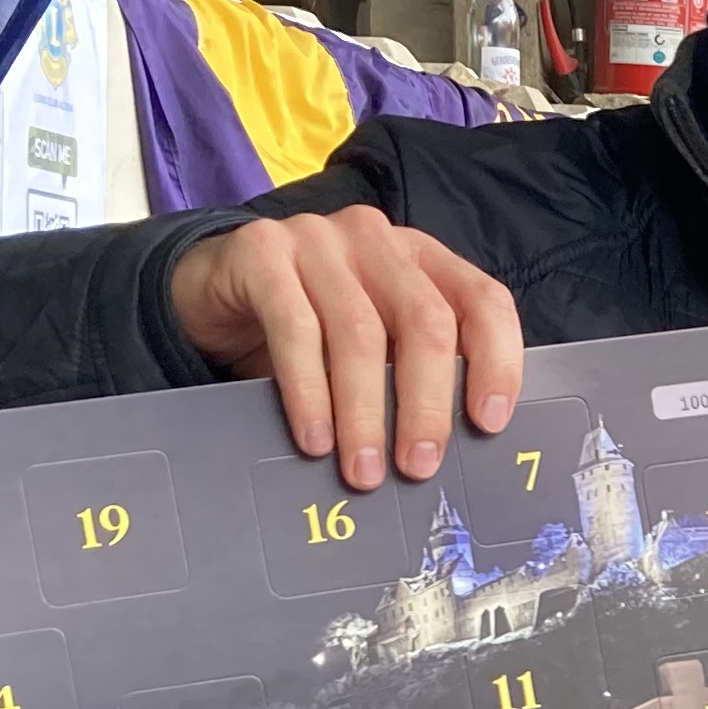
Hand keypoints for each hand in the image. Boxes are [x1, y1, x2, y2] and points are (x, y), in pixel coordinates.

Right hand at [169, 206, 524, 490]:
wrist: (210, 292)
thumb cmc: (308, 329)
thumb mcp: (370, 344)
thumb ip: (410, 374)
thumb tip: (444, 453)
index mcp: (421, 258)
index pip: (482, 300)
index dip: (496, 361)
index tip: (489, 423)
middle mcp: (376, 239)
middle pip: (424, 320)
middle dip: (426, 403)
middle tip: (418, 467)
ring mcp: (318, 239)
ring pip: (359, 331)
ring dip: (364, 412)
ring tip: (362, 470)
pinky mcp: (261, 251)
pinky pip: (294, 327)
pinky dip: (308, 391)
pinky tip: (314, 438)